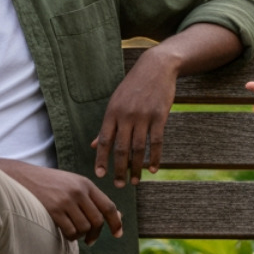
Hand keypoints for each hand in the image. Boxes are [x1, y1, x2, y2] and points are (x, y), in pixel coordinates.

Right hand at [0, 159, 123, 244]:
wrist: (22, 177)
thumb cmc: (50, 184)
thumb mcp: (73, 184)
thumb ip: (93, 199)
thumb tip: (118, 216)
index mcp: (86, 184)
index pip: (108, 206)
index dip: (116, 222)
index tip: (118, 234)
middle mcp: (78, 191)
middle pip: (97, 220)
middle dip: (95, 234)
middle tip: (90, 240)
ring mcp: (66, 200)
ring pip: (84, 228)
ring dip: (80, 235)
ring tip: (73, 233)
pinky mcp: (53, 209)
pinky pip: (69, 231)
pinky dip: (69, 236)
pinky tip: (65, 233)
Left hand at [93, 47, 177, 187]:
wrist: (156, 68)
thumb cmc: (133, 87)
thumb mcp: (116, 102)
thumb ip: (106, 126)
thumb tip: (93, 145)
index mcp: (112, 112)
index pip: (104, 141)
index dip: (102, 159)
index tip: (100, 176)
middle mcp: (126, 115)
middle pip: (121, 148)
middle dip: (119, 169)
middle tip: (119, 185)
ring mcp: (143, 116)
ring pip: (138, 148)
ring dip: (136, 167)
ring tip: (135, 181)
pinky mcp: (160, 116)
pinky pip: (156, 142)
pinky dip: (154, 158)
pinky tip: (153, 169)